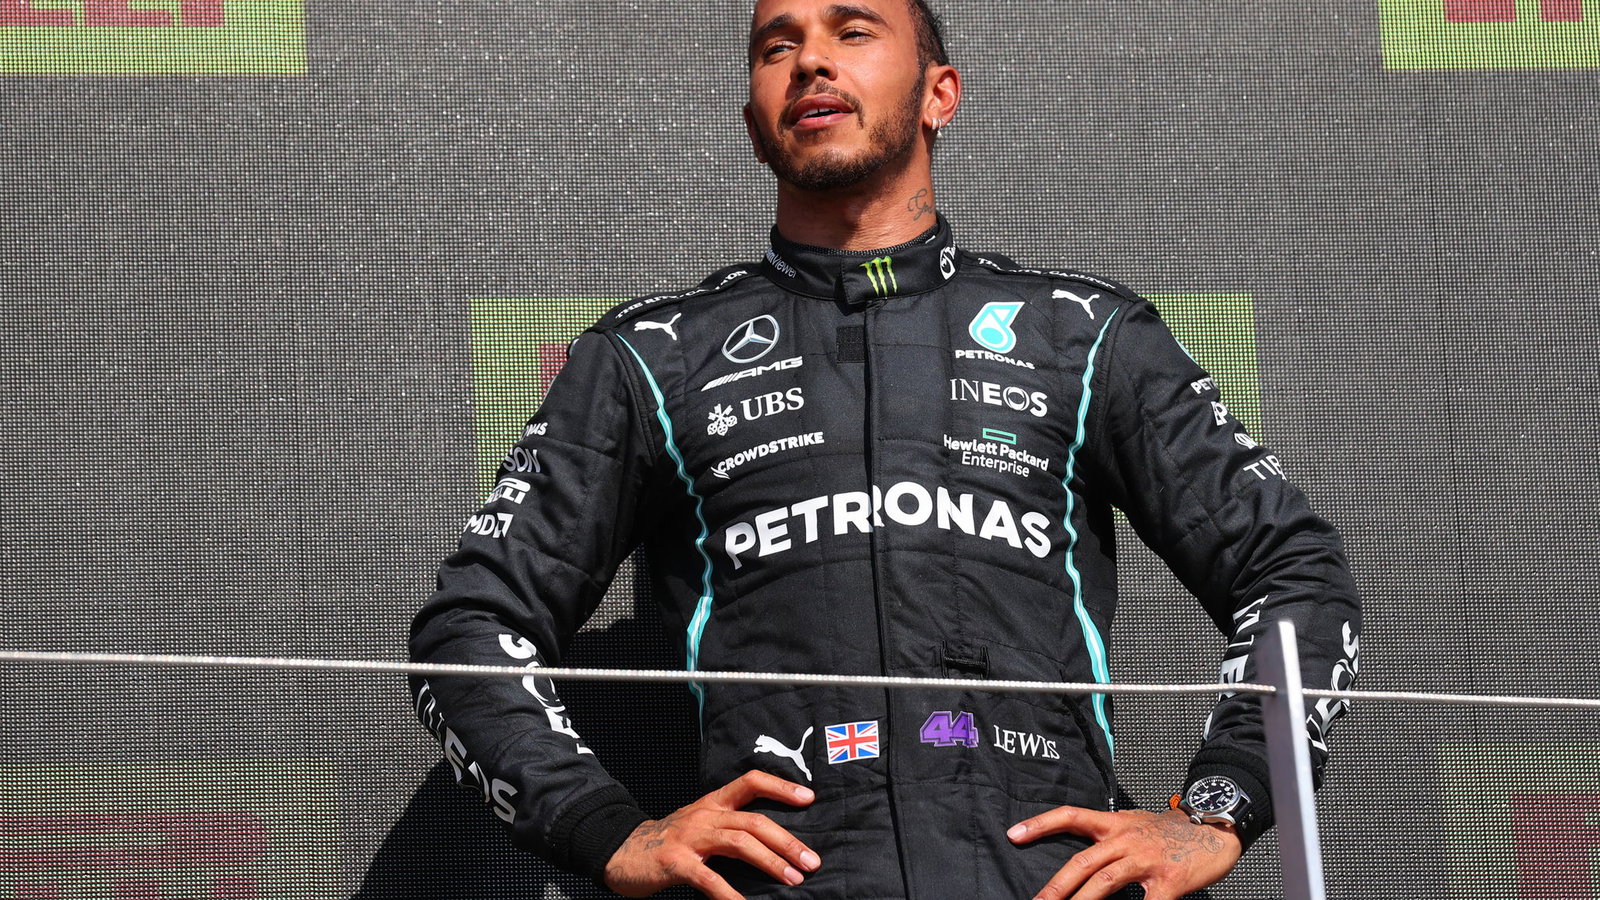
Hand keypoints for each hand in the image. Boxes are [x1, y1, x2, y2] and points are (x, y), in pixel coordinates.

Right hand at [602, 770, 820, 899]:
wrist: (620, 850)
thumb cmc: (668, 841)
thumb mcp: (700, 823)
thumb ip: (729, 826)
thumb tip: (773, 843)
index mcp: (713, 803)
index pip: (751, 782)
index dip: (781, 787)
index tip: (808, 798)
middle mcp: (705, 815)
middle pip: (754, 821)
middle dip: (787, 841)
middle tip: (812, 862)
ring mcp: (690, 838)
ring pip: (739, 843)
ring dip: (770, 862)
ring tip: (793, 879)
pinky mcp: (675, 863)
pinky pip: (709, 879)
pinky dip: (731, 894)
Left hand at [1007, 806, 1241, 899]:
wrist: (1216, 828)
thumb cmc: (1173, 830)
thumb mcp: (1136, 823)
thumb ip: (1109, 835)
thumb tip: (1083, 856)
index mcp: (1115, 823)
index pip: (1071, 816)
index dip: (1040, 824)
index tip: (1014, 834)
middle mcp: (1126, 838)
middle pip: (1082, 860)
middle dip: (1055, 885)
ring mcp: (1146, 859)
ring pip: (1105, 880)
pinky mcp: (1169, 880)